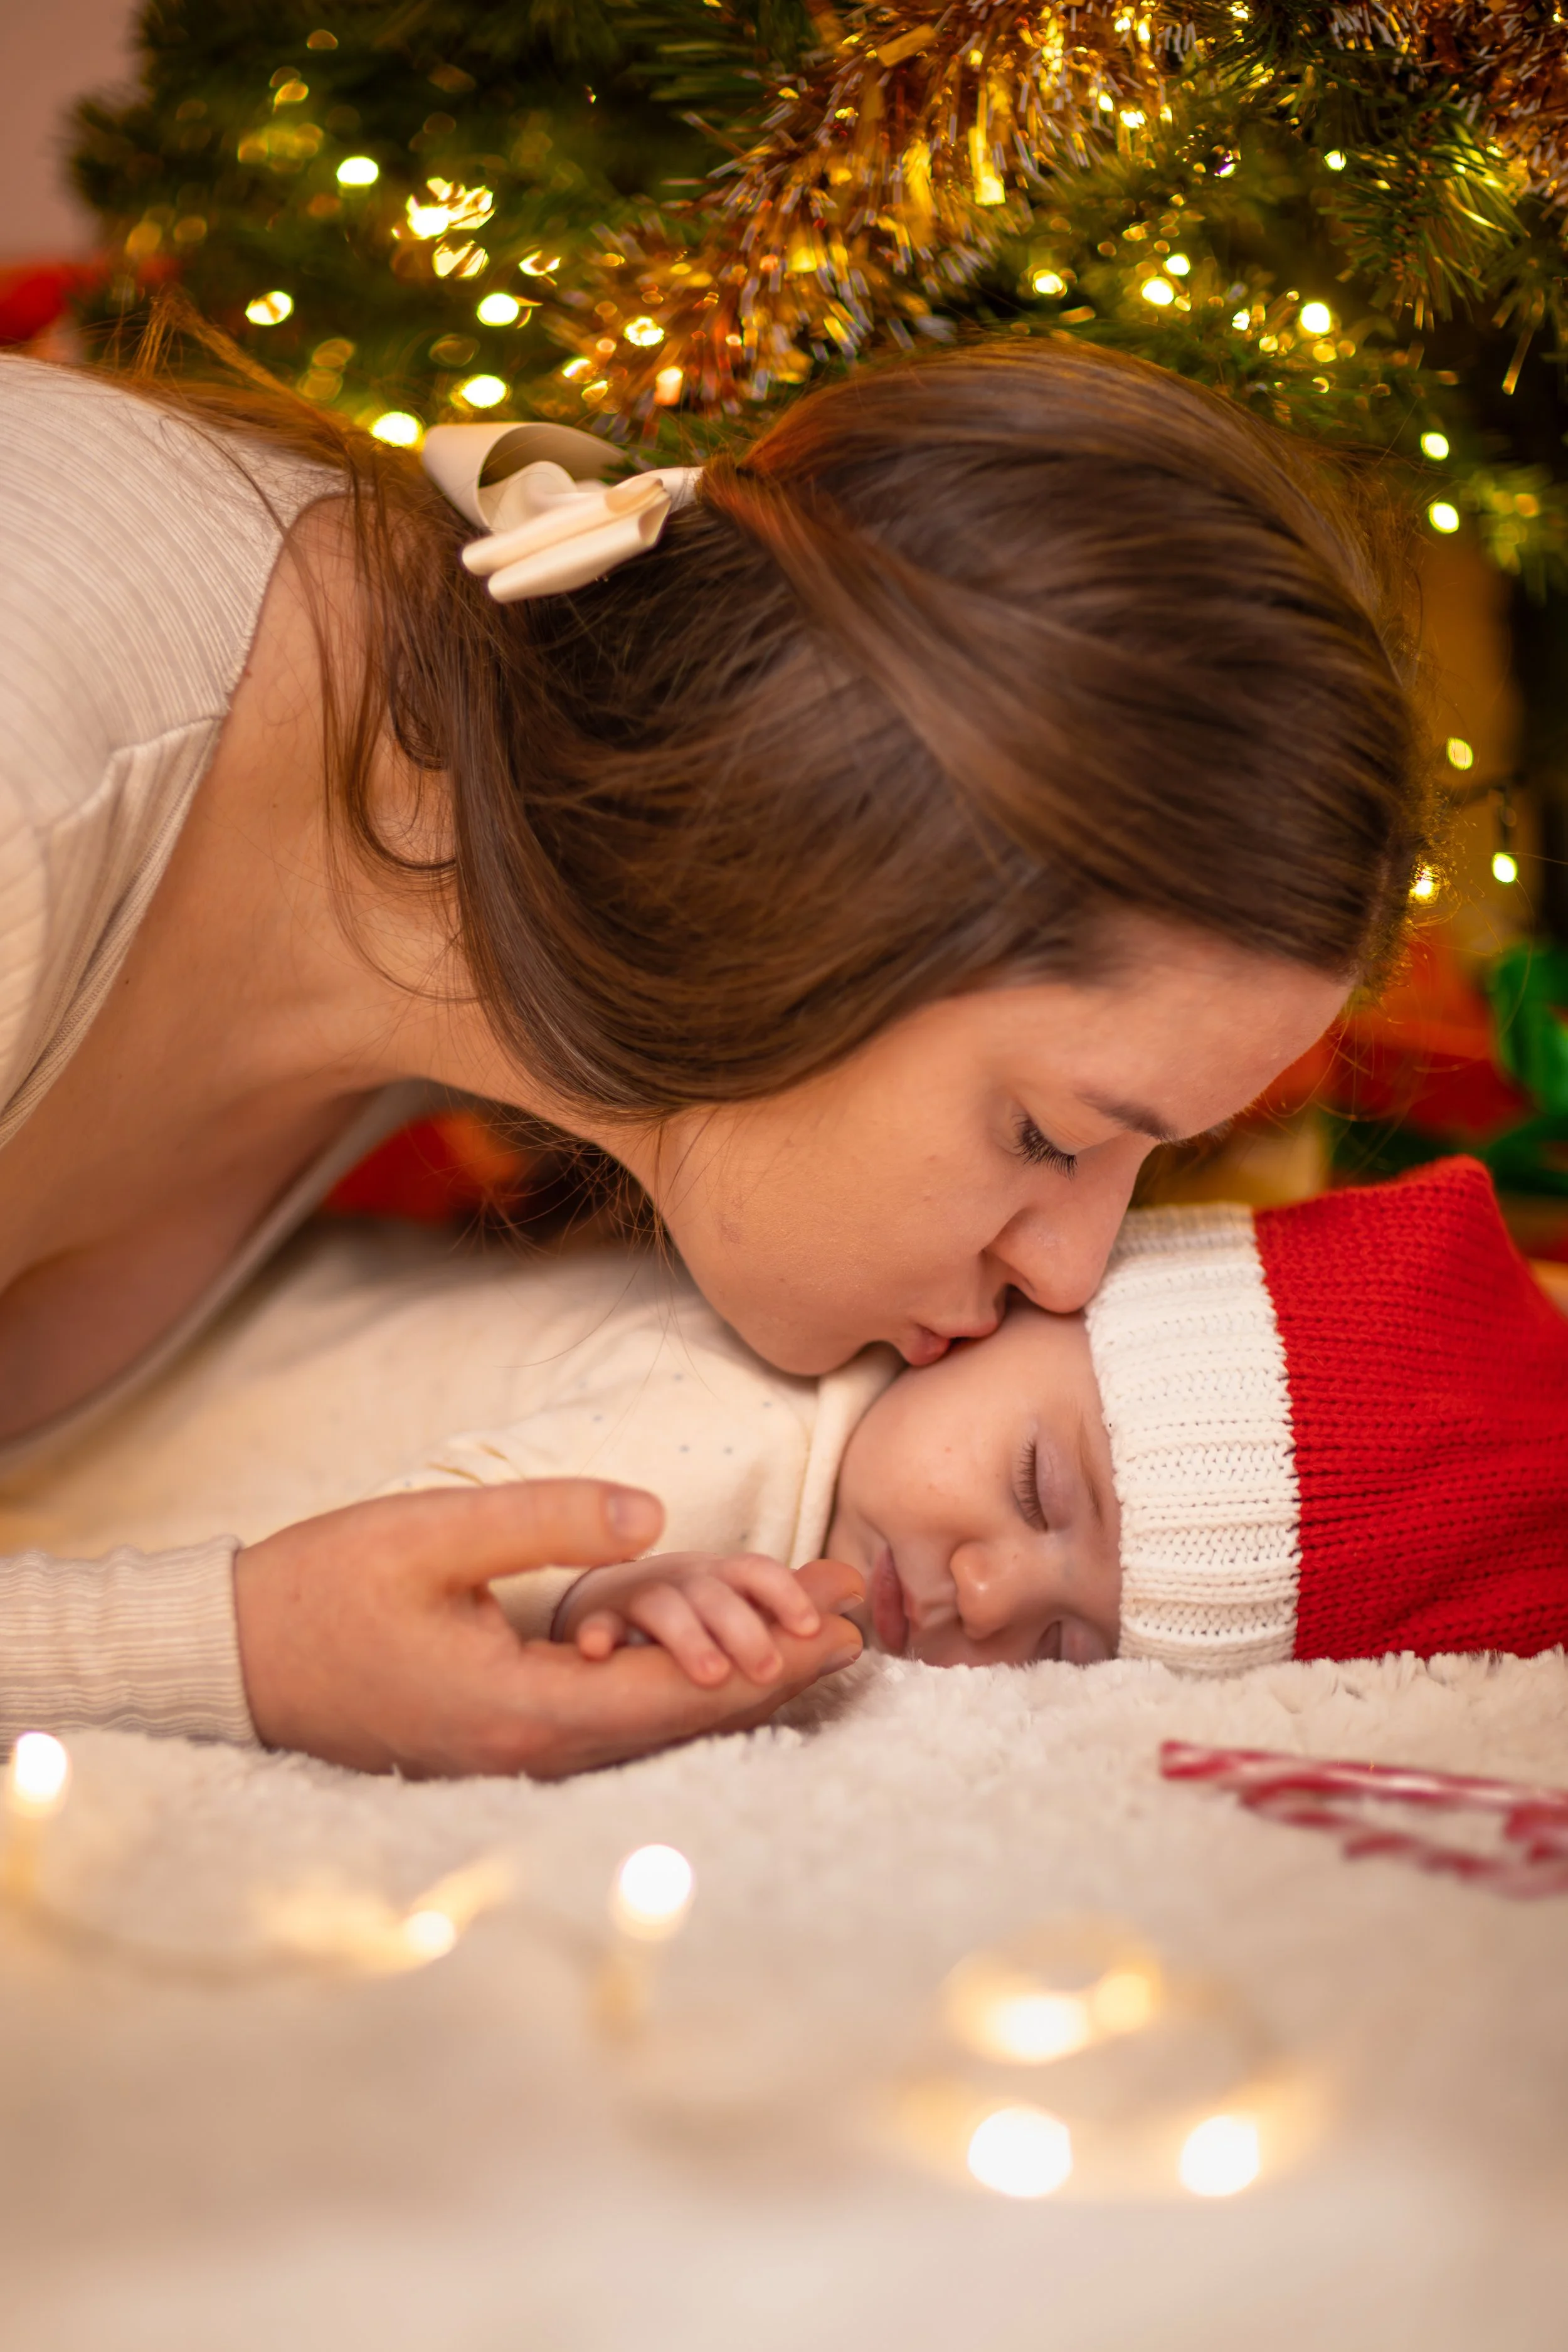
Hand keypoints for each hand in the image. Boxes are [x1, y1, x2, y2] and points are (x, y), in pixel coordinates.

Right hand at [233, 1481, 863, 1778]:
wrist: (230, 1659)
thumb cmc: (320, 1590)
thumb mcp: (431, 1537)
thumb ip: (547, 1520)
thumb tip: (655, 1516)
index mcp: (521, 1711)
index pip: (675, 1698)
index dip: (768, 1666)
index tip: (842, 1629)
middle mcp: (530, 1751)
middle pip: (681, 1724)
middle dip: (775, 1676)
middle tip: (859, 1630)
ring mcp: (514, 1754)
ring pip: (652, 1729)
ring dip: (734, 1683)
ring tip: (812, 1640)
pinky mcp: (499, 1739)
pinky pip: (613, 1723)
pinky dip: (677, 1688)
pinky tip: (714, 1660)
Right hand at [555, 1551, 826, 1685]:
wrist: (609, 1609)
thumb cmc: (692, 1615)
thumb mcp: (746, 1610)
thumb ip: (797, 1605)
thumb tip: (856, 1591)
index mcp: (725, 1581)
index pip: (759, 1574)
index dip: (788, 1595)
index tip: (811, 1627)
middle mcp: (686, 1584)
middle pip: (717, 1592)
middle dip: (745, 1627)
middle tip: (768, 1670)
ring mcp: (638, 1600)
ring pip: (663, 1606)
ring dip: (689, 1637)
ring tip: (711, 1674)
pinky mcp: (598, 1622)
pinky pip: (595, 1625)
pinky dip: (598, 1634)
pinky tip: (600, 1651)